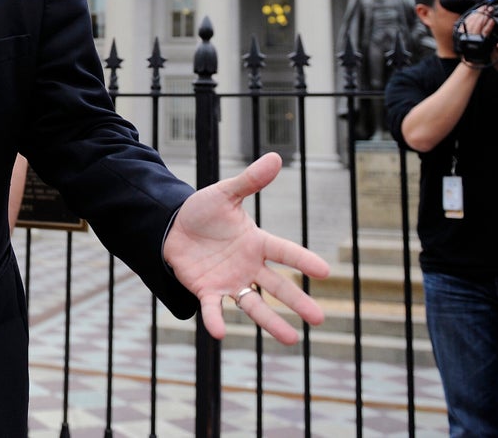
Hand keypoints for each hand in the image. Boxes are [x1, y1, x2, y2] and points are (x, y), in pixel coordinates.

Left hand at [163, 152, 329, 343]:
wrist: (172, 227)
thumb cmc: (203, 211)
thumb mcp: (225, 193)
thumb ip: (250, 181)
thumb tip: (276, 157)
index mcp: (256, 242)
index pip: (284, 251)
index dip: (303, 260)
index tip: (326, 272)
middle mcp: (248, 266)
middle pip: (277, 286)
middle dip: (297, 302)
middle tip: (319, 319)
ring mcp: (229, 281)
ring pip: (254, 305)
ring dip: (271, 323)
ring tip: (292, 340)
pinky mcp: (207, 291)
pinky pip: (213, 308)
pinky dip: (216, 320)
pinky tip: (220, 333)